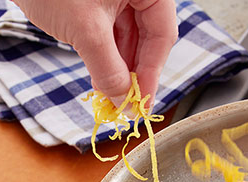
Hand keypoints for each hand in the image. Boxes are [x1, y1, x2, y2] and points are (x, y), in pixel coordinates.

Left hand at [12, 0, 177, 108]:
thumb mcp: (86, 30)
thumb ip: (107, 68)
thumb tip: (121, 99)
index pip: (162, 35)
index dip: (152, 73)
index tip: (142, 103)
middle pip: (147, 38)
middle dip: (134, 73)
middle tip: (126, 104)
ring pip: (128, 37)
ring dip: (119, 68)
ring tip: (111, 96)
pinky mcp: (97, 2)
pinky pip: (110, 33)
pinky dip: (106, 56)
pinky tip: (101, 78)